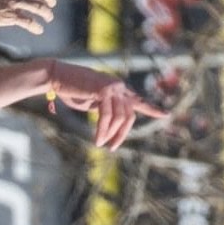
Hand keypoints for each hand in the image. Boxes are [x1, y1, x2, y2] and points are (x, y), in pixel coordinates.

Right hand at [48, 65, 162, 149]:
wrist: (57, 76)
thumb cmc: (70, 90)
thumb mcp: (91, 102)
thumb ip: (103, 109)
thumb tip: (110, 124)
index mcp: (118, 89)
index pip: (138, 101)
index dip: (152, 109)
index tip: (166, 115)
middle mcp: (119, 86)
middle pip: (129, 115)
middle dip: (122, 134)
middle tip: (112, 148)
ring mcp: (113, 87)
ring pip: (120, 116)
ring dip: (111, 133)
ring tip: (101, 144)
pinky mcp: (103, 90)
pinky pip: (107, 115)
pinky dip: (102, 129)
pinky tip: (98, 139)